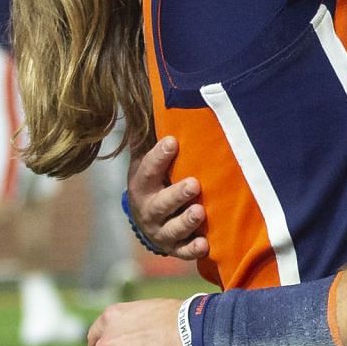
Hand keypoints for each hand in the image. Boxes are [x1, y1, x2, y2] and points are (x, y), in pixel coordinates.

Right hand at [129, 137, 206, 259]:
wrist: (148, 219)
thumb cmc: (155, 179)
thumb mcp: (147, 158)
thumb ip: (150, 135)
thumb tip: (155, 94)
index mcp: (142, 183)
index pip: (147, 168)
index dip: (159, 156)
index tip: (173, 141)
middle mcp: (148, 208)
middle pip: (160, 203)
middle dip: (176, 194)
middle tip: (194, 184)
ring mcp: (161, 230)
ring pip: (171, 229)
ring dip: (186, 222)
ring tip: (200, 212)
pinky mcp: (174, 247)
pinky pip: (182, 251)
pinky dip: (192, 249)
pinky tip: (205, 244)